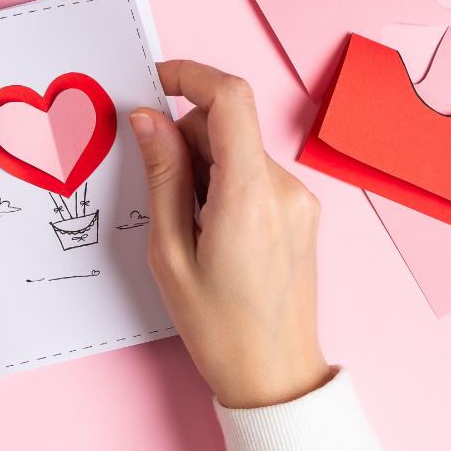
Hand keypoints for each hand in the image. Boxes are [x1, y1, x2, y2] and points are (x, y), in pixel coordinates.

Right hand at [129, 61, 329, 408]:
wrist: (274, 375)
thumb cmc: (217, 327)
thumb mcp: (168, 254)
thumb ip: (161, 176)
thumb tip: (147, 118)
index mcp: (248, 196)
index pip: (230, 98)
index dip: (190, 75)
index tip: (155, 79)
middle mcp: (284, 187)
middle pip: (228, 125)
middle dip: (186, 139)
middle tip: (162, 193)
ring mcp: (300, 198)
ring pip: (239, 149)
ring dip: (205, 166)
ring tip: (190, 227)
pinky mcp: (302, 211)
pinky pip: (255, 173)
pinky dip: (225, 184)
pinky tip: (213, 232)